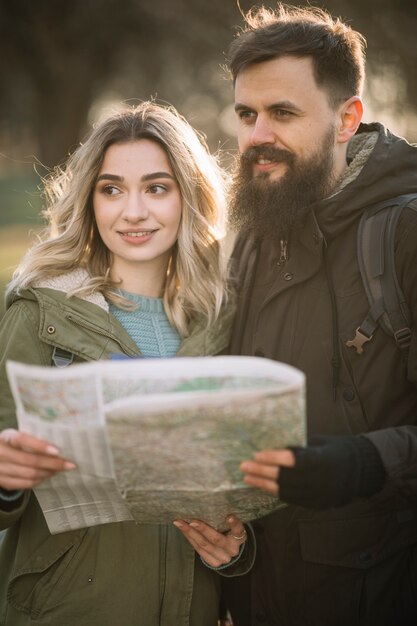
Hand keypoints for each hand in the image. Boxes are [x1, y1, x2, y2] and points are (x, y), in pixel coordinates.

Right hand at [0, 428, 75, 490]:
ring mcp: (0, 470)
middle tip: (69, 464)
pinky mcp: (2, 482)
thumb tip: (58, 444)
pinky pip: (24, 484)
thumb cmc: (9, 443)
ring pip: (30, 474)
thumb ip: (31, 438)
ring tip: (61, 469)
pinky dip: (39, 481)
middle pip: (31, 461)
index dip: (40, 446)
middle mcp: (1, 454)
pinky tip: (48, 475)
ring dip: (48, 473)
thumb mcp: (15, 436)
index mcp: (6, 437)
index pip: (23, 440)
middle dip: (53, 463)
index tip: (57, 451)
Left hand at [173, 515, 246, 567]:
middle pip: (217, 539)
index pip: (238, 530)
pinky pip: (199, 550)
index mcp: (240, 537)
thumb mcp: (232, 525)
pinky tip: (183, 530)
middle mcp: (232, 549)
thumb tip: (211, 501)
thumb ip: (225, 517)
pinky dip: (190, 538)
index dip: (234, 524)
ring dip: (190, 533)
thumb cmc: (229, 532)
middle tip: (191, 520)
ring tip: (180, 523)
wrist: (230, 552)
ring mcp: (223, 557)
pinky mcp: (214, 562)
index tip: (229, 517)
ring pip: (204, 545)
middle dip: (203, 529)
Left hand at [240, 436, 384, 508]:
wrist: (362, 471)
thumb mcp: (319, 443)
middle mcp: (321, 480)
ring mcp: (319, 495)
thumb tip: (271, 448)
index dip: (273, 457)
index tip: (257, 453)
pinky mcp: (317, 505)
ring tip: (247, 477)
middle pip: (285, 477)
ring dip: (263, 484)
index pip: (293, 460)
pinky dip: (275, 492)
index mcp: (323, 460)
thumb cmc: (337, 449)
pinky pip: (291, 499)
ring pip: (285, 491)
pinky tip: (262, 485)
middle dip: (262, 471)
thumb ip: (299, 448)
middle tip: (244, 466)